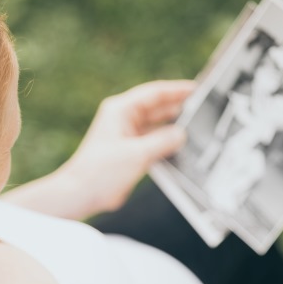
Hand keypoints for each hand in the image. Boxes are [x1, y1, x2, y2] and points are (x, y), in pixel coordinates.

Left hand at [58, 80, 192, 214]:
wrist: (79, 194)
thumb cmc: (101, 171)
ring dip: (173, 128)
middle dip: (178, 108)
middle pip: (157, 108)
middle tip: (203, 109)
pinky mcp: (129, 151)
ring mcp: (126, 135)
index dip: (176, 90)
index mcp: (121, 110)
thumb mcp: (137, 154)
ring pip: (156, 126)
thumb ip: (163, 141)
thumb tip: (182, 135)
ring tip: (197, 128)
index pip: (154, 93)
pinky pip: (153, 142)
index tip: (197, 90)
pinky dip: (166, 143)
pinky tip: (181, 147)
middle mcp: (123, 119)